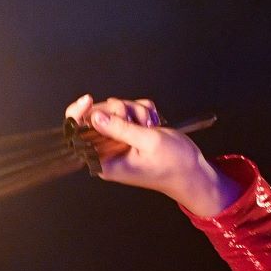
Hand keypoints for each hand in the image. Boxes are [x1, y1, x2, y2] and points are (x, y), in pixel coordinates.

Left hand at [64, 94, 240, 216]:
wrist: (193, 171)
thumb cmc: (174, 164)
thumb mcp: (148, 143)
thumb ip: (120, 129)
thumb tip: (94, 116)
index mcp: (105, 161)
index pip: (77, 135)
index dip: (78, 114)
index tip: (89, 99)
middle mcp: (108, 151)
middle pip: (97, 115)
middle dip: (120, 110)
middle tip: (140, 121)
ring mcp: (119, 141)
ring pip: (115, 109)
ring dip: (135, 111)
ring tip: (151, 125)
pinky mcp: (130, 133)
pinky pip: (129, 110)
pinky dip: (142, 111)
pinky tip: (153, 123)